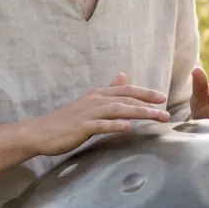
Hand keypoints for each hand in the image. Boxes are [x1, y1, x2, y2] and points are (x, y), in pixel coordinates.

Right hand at [31, 73, 169, 155]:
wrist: (42, 131)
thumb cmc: (67, 120)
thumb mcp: (90, 102)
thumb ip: (108, 90)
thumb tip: (123, 76)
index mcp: (98, 94)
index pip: (126, 90)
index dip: (145, 93)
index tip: (162, 98)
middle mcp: (95, 100)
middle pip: (126, 99)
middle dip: (148, 104)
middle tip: (166, 111)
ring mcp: (88, 113)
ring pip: (118, 110)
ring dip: (139, 113)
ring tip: (156, 117)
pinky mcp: (81, 127)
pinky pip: (101, 125)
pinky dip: (115, 125)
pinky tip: (128, 127)